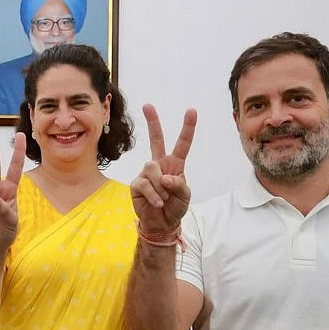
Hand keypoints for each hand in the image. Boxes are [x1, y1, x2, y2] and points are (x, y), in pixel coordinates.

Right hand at [131, 104, 196, 235]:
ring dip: (161, 186)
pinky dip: (153, 195)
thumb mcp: (185, 197)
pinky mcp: (137, 184)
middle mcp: (160, 165)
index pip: (182, 144)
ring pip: (152, 168)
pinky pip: (145, 184)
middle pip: (156, 139)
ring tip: (164, 199)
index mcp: (175, 165)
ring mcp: (147, 173)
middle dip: (152, 122)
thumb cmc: (175, 208)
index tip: (191, 111)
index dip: (188, 128)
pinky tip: (157, 203)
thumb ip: (179, 185)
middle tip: (147, 105)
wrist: (161, 224)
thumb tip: (165, 178)